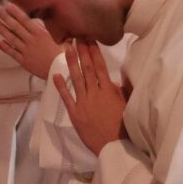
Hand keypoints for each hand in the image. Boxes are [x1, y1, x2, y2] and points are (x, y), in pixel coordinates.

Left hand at [0, 2, 63, 78]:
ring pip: (12, 38)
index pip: (25, 20)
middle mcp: (32, 40)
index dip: (16, 12)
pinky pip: (12, 53)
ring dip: (2, 30)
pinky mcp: (24, 61)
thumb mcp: (62, 41)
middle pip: (16, 27)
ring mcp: (26, 50)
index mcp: (41, 33)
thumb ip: (61, 35)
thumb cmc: (62, 56)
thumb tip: (68, 28)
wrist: (59, 72)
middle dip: (6, 17)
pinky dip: (5, 48)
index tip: (8, 5)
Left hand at [53, 40, 127, 155]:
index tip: (90, 39)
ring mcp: (83, 103)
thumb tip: (113, 79)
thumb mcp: (126, 105)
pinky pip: (67, 98)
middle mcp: (94, 93)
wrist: (114, 147)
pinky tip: (56, 75)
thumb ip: (119, 91)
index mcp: (108, 90)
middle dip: (82, 51)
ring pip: (76, 79)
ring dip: (71, 63)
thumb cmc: (123, 127)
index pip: (99, 66)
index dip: (94, 51)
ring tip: (67, 49)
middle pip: (86, 69)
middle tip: (77, 36)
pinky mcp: (75, 114)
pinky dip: (61, 86)